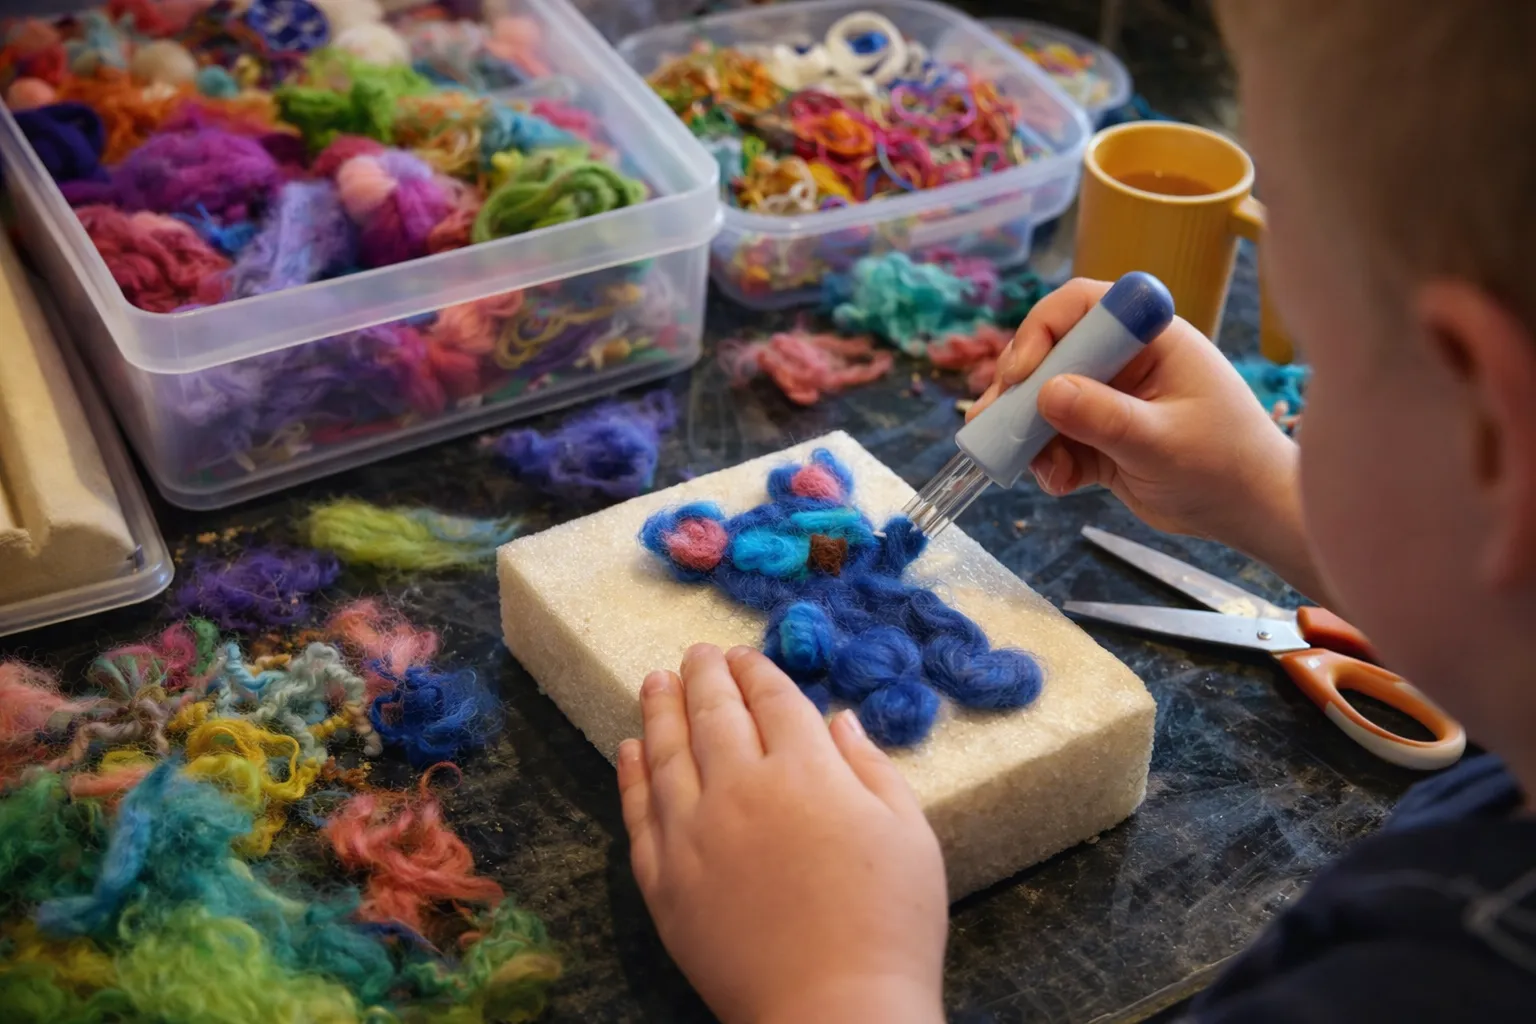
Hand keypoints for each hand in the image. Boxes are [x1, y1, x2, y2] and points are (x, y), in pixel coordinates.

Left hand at [618, 644, 946, 1023]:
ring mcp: (694, 834)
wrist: (833, 1011)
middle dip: (704, 676)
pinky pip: (639, 814)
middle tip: (696, 653)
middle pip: (714, 714)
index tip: (743, 656)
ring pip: (667, 753)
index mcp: (806, 771)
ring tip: (655, 681)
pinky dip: (632, 775)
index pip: (772, 700)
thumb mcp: (910, 834)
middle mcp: (741, 789)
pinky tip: (630, 751)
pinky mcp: (664, 881)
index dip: (756, 671)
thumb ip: (870, 768)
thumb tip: (838, 719)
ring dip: (660, 710)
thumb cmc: (890, 924)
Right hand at [969, 278, 1326, 600]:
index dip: (1042, 331)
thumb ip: (1104, 417)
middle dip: (1019, 389)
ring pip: (1045, 402)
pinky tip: (1059, 483)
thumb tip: (1044, 393)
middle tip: (993, 421)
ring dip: (1027, 433)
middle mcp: (1124, 361)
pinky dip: (1047, 462)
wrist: (1249, 512)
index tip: (1022, 374)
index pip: (1082, 307)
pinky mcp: (1100, 438)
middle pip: (1051, 354)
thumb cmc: (1225, 464)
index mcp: (1149, 339)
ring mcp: (1109, 399)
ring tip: (1028, 465)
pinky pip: (1056, 441)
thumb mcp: (1161, 441)